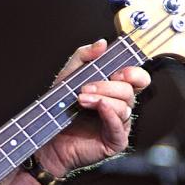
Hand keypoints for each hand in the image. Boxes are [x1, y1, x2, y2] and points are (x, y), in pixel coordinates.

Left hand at [38, 39, 150, 175]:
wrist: (47, 139)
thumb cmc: (59, 110)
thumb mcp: (68, 76)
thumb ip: (83, 56)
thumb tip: (102, 43)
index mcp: (114, 90)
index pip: (137, 78)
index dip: (133, 72)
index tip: (118, 71)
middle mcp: (119, 105)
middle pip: (129, 90)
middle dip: (107, 86)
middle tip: (85, 87)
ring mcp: (118, 124)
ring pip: (124, 106)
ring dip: (102, 99)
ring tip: (81, 100)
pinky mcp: (114, 141)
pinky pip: (119, 127)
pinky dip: (110, 115)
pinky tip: (100, 107)